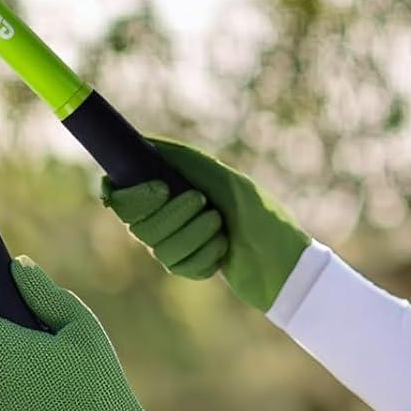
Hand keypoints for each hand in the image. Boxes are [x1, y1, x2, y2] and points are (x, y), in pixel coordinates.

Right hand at [99, 135, 310, 312]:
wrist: (285, 259)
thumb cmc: (260, 214)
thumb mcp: (225, 180)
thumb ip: (185, 161)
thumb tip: (145, 142)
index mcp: (172, 190)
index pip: (124, 198)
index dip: (132, 196)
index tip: (161, 189)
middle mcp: (169, 217)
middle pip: (138, 225)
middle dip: (174, 215)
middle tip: (204, 203)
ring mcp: (177, 244)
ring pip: (158, 248)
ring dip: (195, 235)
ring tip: (222, 227)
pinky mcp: (189, 267)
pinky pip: (179, 265)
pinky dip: (205, 256)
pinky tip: (224, 250)